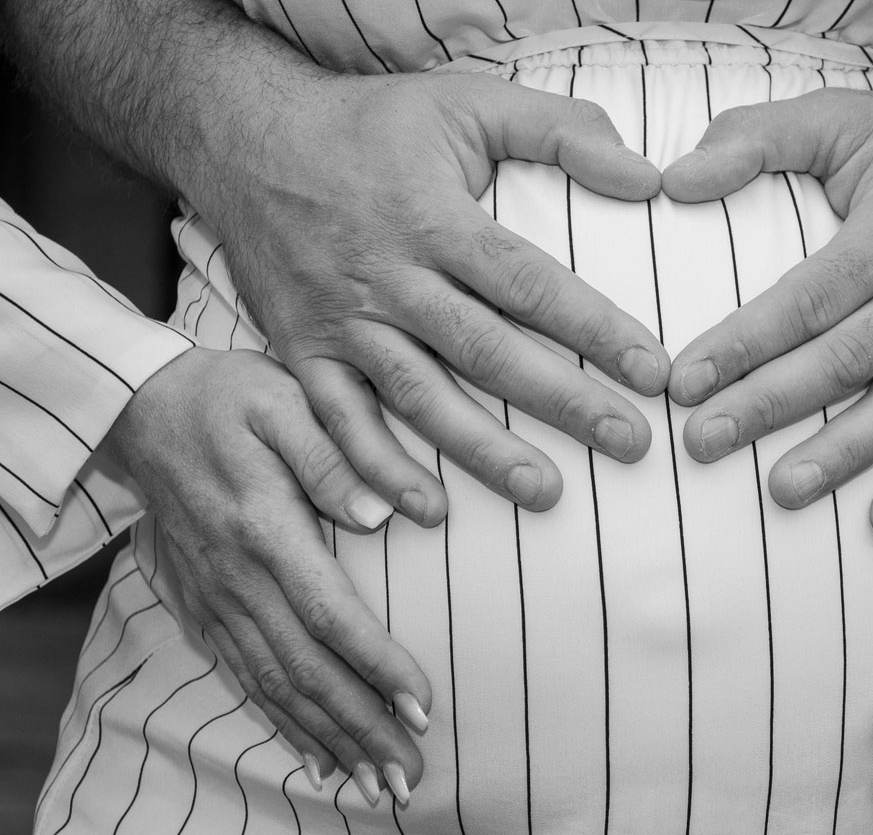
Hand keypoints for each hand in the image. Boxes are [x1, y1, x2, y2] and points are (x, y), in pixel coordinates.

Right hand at [100, 347, 431, 802]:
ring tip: (376, 782)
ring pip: (274, 685)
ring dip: (328, 738)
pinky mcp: (203, 606)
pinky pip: (243, 676)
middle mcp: (237, 578)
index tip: (423, 705)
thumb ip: (334, 458)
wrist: (142, 410)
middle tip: (410, 774)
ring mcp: (215, 598)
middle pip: (304, 670)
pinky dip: (282, 721)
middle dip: (361, 727)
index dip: (377, 666)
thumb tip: (386, 514)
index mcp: (264, 529)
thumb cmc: (229, 397)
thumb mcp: (285, 402)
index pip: (330, 614)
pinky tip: (316, 753)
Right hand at [207, 70, 667, 523]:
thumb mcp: (469, 100)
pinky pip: (338, 421)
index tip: (655, 371)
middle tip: (631, 444)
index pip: (529, 283)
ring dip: (482, 450)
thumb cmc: (372, 123)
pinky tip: (425, 512)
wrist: (244, 137)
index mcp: (434, 218)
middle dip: (563, 402)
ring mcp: (342, 322)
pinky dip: (375, 469)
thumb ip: (562, 131)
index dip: (595, 329)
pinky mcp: (302, 352)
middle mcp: (389, 278)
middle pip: (487, 351)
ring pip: (420, 397)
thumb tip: (648, 177)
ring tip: (546, 493)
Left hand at [661, 90, 872, 524]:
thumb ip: (757, 139)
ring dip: (844, 455)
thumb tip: (673, 178)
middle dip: (769, 406)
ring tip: (783, 492)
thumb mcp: (842, 117)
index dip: (745, 342)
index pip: (806, 299)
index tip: (683, 380)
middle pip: (843, 360)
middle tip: (704, 444)